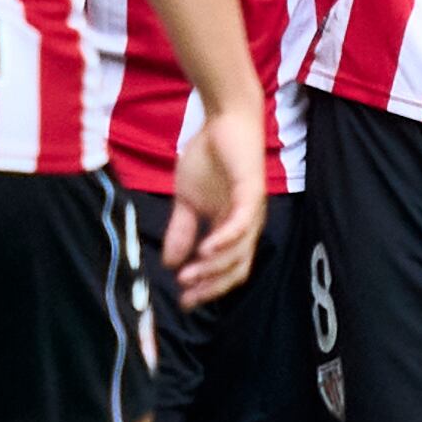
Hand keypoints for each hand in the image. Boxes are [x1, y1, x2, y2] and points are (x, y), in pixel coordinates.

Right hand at [164, 108, 265, 304]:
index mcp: (231, 230)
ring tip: (188, 276)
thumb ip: (181, 231)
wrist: (223, 120)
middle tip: (187, 296)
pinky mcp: (252, 193)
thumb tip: (169, 264)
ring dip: (212, 268)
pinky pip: (240, 225)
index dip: (206, 288)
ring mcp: (251, 212)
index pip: (225, 269)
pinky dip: (223, 241)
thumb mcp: (187, 201)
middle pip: (235, 269)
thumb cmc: (208, 157)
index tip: (183, 301)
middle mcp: (246, 227)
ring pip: (238, 253)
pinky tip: (203, 250)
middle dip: (211, 287)